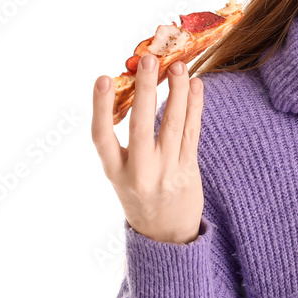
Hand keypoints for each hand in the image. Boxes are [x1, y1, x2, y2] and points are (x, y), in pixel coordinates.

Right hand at [91, 56, 205, 243]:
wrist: (167, 237)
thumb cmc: (141, 197)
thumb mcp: (122, 175)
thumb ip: (124, 143)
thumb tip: (133, 92)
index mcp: (115, 172)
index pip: (102, 136)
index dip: (101, 106)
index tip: (104, 77)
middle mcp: (140, 172)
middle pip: (141, 125)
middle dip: (146, 90)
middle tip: (150, 60)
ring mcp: (166, 171)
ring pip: (173, 125)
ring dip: (177, 92)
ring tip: (179, 65)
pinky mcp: (189, 171)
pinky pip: (193, 133)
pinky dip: (194, 107)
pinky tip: (196, 86)